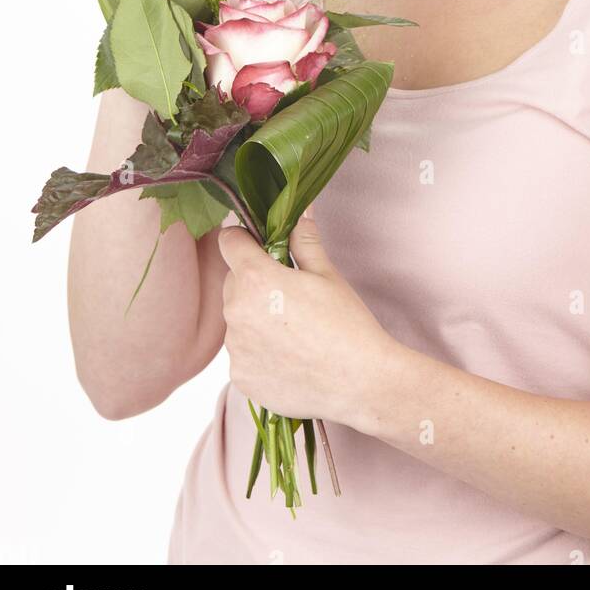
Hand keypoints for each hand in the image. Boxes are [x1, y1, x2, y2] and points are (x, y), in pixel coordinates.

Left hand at [218, 210, 400, 428]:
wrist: (360, 382)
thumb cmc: (347, 324)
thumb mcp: (327, 274)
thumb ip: (302, 239)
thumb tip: (299, 207)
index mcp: (256, 280)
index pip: (229, 242)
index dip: (245, 239)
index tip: (261, 246)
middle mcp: (236, 313)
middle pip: (232, 281)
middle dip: (253, 280)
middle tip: (290, 293)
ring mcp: (236, 350)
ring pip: (237, 319)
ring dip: (254, 316)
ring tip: (294, 330)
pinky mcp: (241, 378)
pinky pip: (242, 353)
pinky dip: (258, 350)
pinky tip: (289, 356)